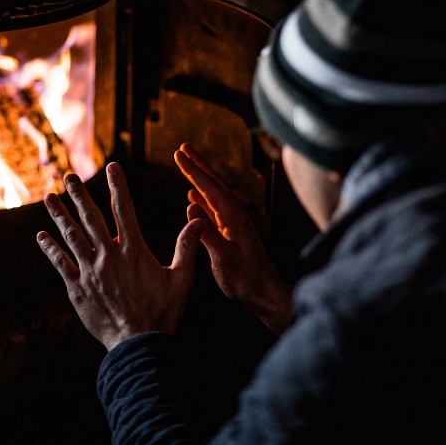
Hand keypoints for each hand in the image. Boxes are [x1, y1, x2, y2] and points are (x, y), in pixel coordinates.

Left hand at [36, 162, 204, 350]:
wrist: (138, 344)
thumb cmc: (163, 312)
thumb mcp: (182, 278)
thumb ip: (187, 247)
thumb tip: (198, 220)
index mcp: (134, 250)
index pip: (124, 209)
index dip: (117, 186)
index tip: (111, 167)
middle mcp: (108, 255)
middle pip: (90, 218)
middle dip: (80, 195)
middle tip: (69, 176)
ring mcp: (90, 271)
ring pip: (71, 236)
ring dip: (59, 216)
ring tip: (49, 198)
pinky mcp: (77, 288)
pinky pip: (60, 264)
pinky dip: (50, 249)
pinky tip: (41, 236)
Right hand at [174, 143, 292, 333]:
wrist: (266, 295)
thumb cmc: (248, 281)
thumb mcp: (224, 259)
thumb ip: (207, 234)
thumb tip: (190, 208)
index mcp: (234, 218)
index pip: (210, 188)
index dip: (193, 171)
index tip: (178, 155)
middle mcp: (235, 216)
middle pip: (214, 184)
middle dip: (198, 165)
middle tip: (183, 148)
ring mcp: (234, 225)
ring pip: (214, 195)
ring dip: (199, 179)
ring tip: (187, 166)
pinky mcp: (232, 235)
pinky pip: (214, 211)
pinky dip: (202, 200)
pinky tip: (193, 199)